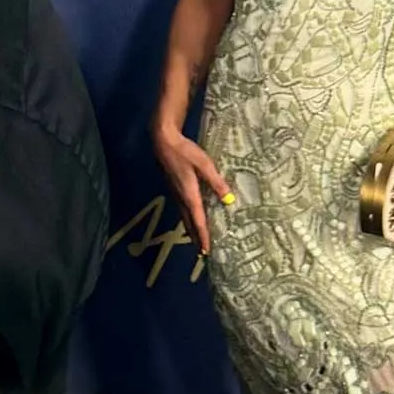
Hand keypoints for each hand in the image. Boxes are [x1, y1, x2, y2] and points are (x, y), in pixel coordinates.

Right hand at [151, 118, 235, 255]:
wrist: (164, 142)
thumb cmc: (185, 152)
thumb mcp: (205, 165)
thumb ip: (216, 182)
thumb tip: (228, 200)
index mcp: (189, 195)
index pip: (198, 220)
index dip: (203, 236)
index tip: (206, 250)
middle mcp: (181, 198)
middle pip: (189, 223)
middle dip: (196, 237)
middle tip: (202, 252)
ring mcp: (175, 194)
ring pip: (184, 217)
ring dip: (191, 229)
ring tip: (196, 239)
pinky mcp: (174, 188)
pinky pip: (181, 209)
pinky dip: (187, 219)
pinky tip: (190, 217)